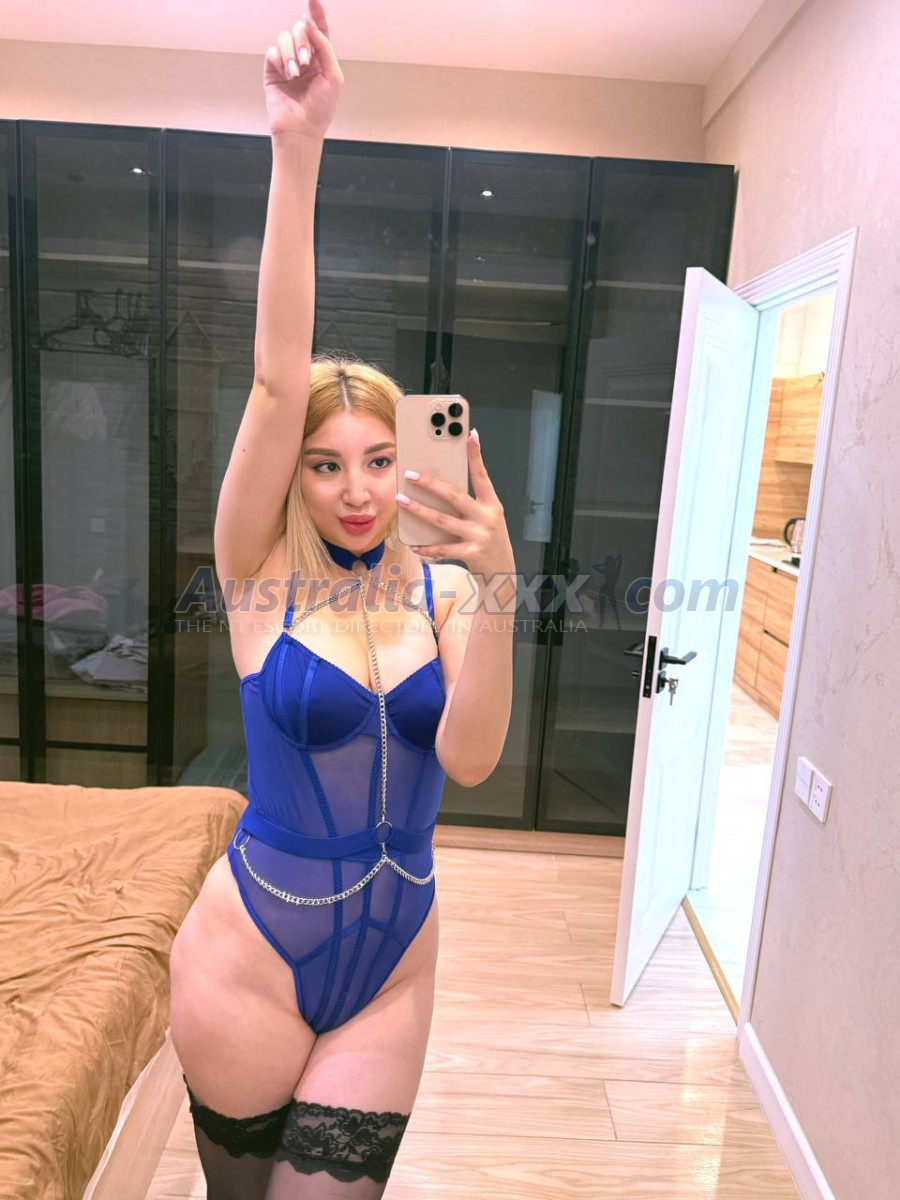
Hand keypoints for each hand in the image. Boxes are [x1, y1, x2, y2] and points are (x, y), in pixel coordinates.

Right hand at [263, 2, 344, 140]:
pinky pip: (272, 51)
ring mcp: (288, 63)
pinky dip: (280, 60)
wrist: (301, 130)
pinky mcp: (273, 70)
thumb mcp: (333, 76)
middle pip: (300, 29)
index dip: (316, 13)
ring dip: (291, 53)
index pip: (319, 30)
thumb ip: (325, 47)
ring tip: (295, 74)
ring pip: (284, 37)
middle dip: (303, 41)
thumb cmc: (321, 109)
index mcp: (322, 59)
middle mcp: (305, 58)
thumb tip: (309, 23)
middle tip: (306, 63)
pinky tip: (286, 75)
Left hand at [396, 430, 515, 580]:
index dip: (476, 455)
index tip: (470, 435)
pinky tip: (413, 544)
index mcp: (492, 504)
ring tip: (402, 501)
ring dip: (419, 510)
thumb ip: (469, 502)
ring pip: (443, 520)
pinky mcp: (471, 553)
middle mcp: (487, 517)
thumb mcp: (486, 517)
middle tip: (411, 474)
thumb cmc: (488, 539)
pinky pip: (443, 548)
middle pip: (455, 496)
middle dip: (431, 484)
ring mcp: (479, 535)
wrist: (502, 571)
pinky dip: (426, 547)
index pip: (482, 475)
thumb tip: (440, 485)